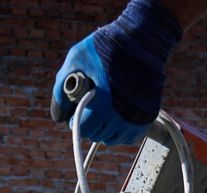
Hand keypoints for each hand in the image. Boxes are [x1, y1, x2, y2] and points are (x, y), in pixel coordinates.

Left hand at [50, 0, 181, 146]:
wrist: (143, 38)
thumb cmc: (106, 45)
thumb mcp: (76, 58)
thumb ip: (60, 87)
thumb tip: (58, 116)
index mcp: (103, 102)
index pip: (84, 129)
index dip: (75, 122)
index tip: (75, 115)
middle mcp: (122, 115)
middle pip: (97, 135)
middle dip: (89, 125)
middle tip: (89, 109)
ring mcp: (137, 117)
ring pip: (113, 139)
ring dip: (104, 130)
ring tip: (102, 112)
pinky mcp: (148, 116)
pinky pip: (129, 138)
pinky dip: (121, 131)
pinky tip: (116, 117)